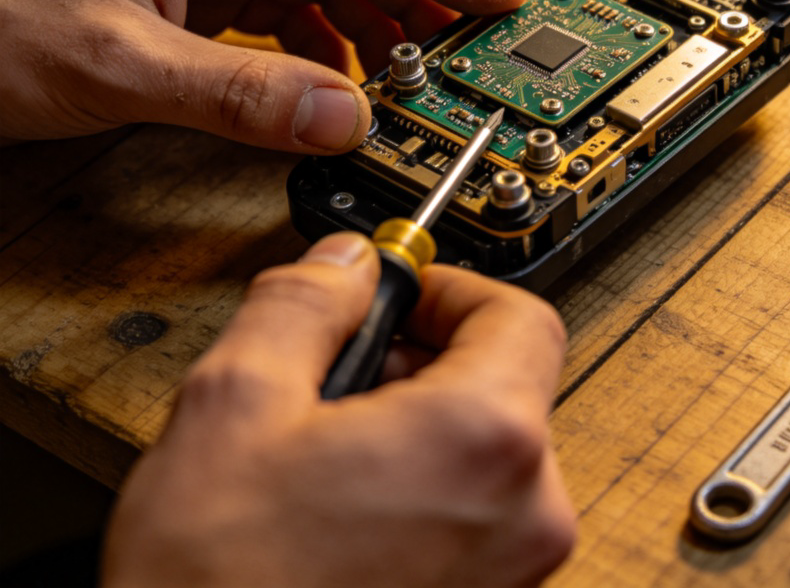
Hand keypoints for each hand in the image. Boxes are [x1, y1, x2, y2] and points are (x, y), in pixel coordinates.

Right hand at [102, 235, 575, 587]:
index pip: (521, 315)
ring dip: (414, 422)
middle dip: (422, 358)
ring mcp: (511, 571)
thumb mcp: (235, 407)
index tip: (403, 296)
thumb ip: (303, 304)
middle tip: (345, 370)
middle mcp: (523, 513)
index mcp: (483, 441)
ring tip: (327, 447)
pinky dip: (420, 482)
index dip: (453, 290)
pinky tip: (341, 503)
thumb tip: (344, 263)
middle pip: (504, 380)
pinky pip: (474, 509)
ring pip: (484, 446)